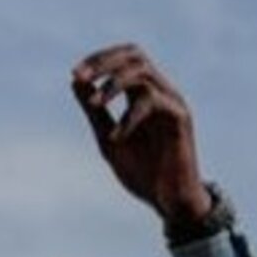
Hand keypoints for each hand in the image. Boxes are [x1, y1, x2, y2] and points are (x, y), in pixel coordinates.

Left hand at [71, 44, 211, 227]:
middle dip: (104, 61)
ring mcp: (173, 102)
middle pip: (135, 54)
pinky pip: (153, 102)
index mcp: (143, 93)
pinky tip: (116, 137)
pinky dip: (129, 117)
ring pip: (143, 71)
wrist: (169, 202)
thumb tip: (75, 81)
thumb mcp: (107, 139)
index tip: (75, 74)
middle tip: (81, 76)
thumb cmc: (142, 171)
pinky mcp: (181, 118)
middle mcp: (161, 91)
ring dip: (113, 85)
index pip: (123, 58)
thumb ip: (94, 111)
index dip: (98, 59)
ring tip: (94, 105)